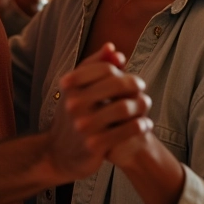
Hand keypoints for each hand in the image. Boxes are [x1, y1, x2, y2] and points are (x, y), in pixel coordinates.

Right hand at [46, 43, 151, 182]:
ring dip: (141, 105)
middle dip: (134, 84)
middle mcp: (74, 103)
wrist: (58, 154)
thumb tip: (112, 48)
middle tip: (142, 90)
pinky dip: (141, 125)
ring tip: (145, 106)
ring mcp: (84, 125)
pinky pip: (128, 129)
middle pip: (116, 83)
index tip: (130, 78)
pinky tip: (144, 124)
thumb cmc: (73, 117)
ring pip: (125, 106)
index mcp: (70, 86)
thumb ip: (94, 67)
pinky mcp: (95, 144)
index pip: (105, 68)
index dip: (122, 71)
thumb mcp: (77, 90)